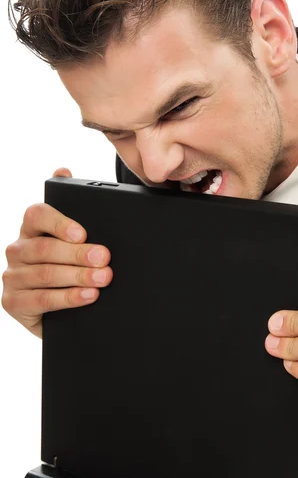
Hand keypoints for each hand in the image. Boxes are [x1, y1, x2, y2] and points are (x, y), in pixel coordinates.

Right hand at [1, 168, 112, 337]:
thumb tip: (63, 170)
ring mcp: (12, 276)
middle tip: (104, 257)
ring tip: (103, 278)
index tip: (83, 233)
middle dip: (78, 253)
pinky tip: (88, 296)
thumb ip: (73, 207)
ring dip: (78, 277)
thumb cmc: (69, 264)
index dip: (59, 222)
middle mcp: (17, 249)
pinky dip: (68, 298)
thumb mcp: (74, 237)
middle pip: (45, 248)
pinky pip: (42, 300)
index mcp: (31, 228)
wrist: (58, 307)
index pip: (36, 215)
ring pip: (46, 274)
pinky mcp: (13, 302)